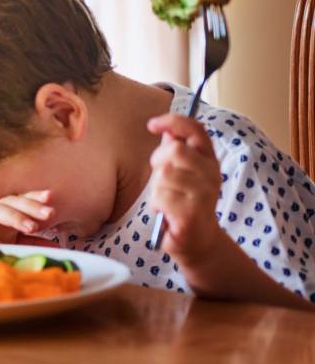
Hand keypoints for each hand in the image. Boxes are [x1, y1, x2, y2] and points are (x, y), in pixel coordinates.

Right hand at [0, 190, 55, 243]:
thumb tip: (52, 248)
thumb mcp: (0, 241)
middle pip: (10, 200)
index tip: (51, 196)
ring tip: (31, 227)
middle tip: (50, 213)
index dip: (33, 197)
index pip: (17, 200)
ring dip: (14, 216)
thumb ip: (24, 243)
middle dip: (31, 205)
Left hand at [147, 114, 222, 264]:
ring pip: (163, 175)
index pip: (196, 130)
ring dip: (156, 189)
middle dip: (158, 162)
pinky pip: (160, 197)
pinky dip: (156, 205)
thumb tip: (165, 129)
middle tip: (162, 180)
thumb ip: (175, 151)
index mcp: (209, 160)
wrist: (199, 242)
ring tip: (166, 200)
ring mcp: (204, 195)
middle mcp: (211, 175)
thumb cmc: (184, 203)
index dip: (173, 122)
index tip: (153, 124)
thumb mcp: (182, 173)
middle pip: (174, 150)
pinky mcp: (191, 214)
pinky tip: (166, 213)